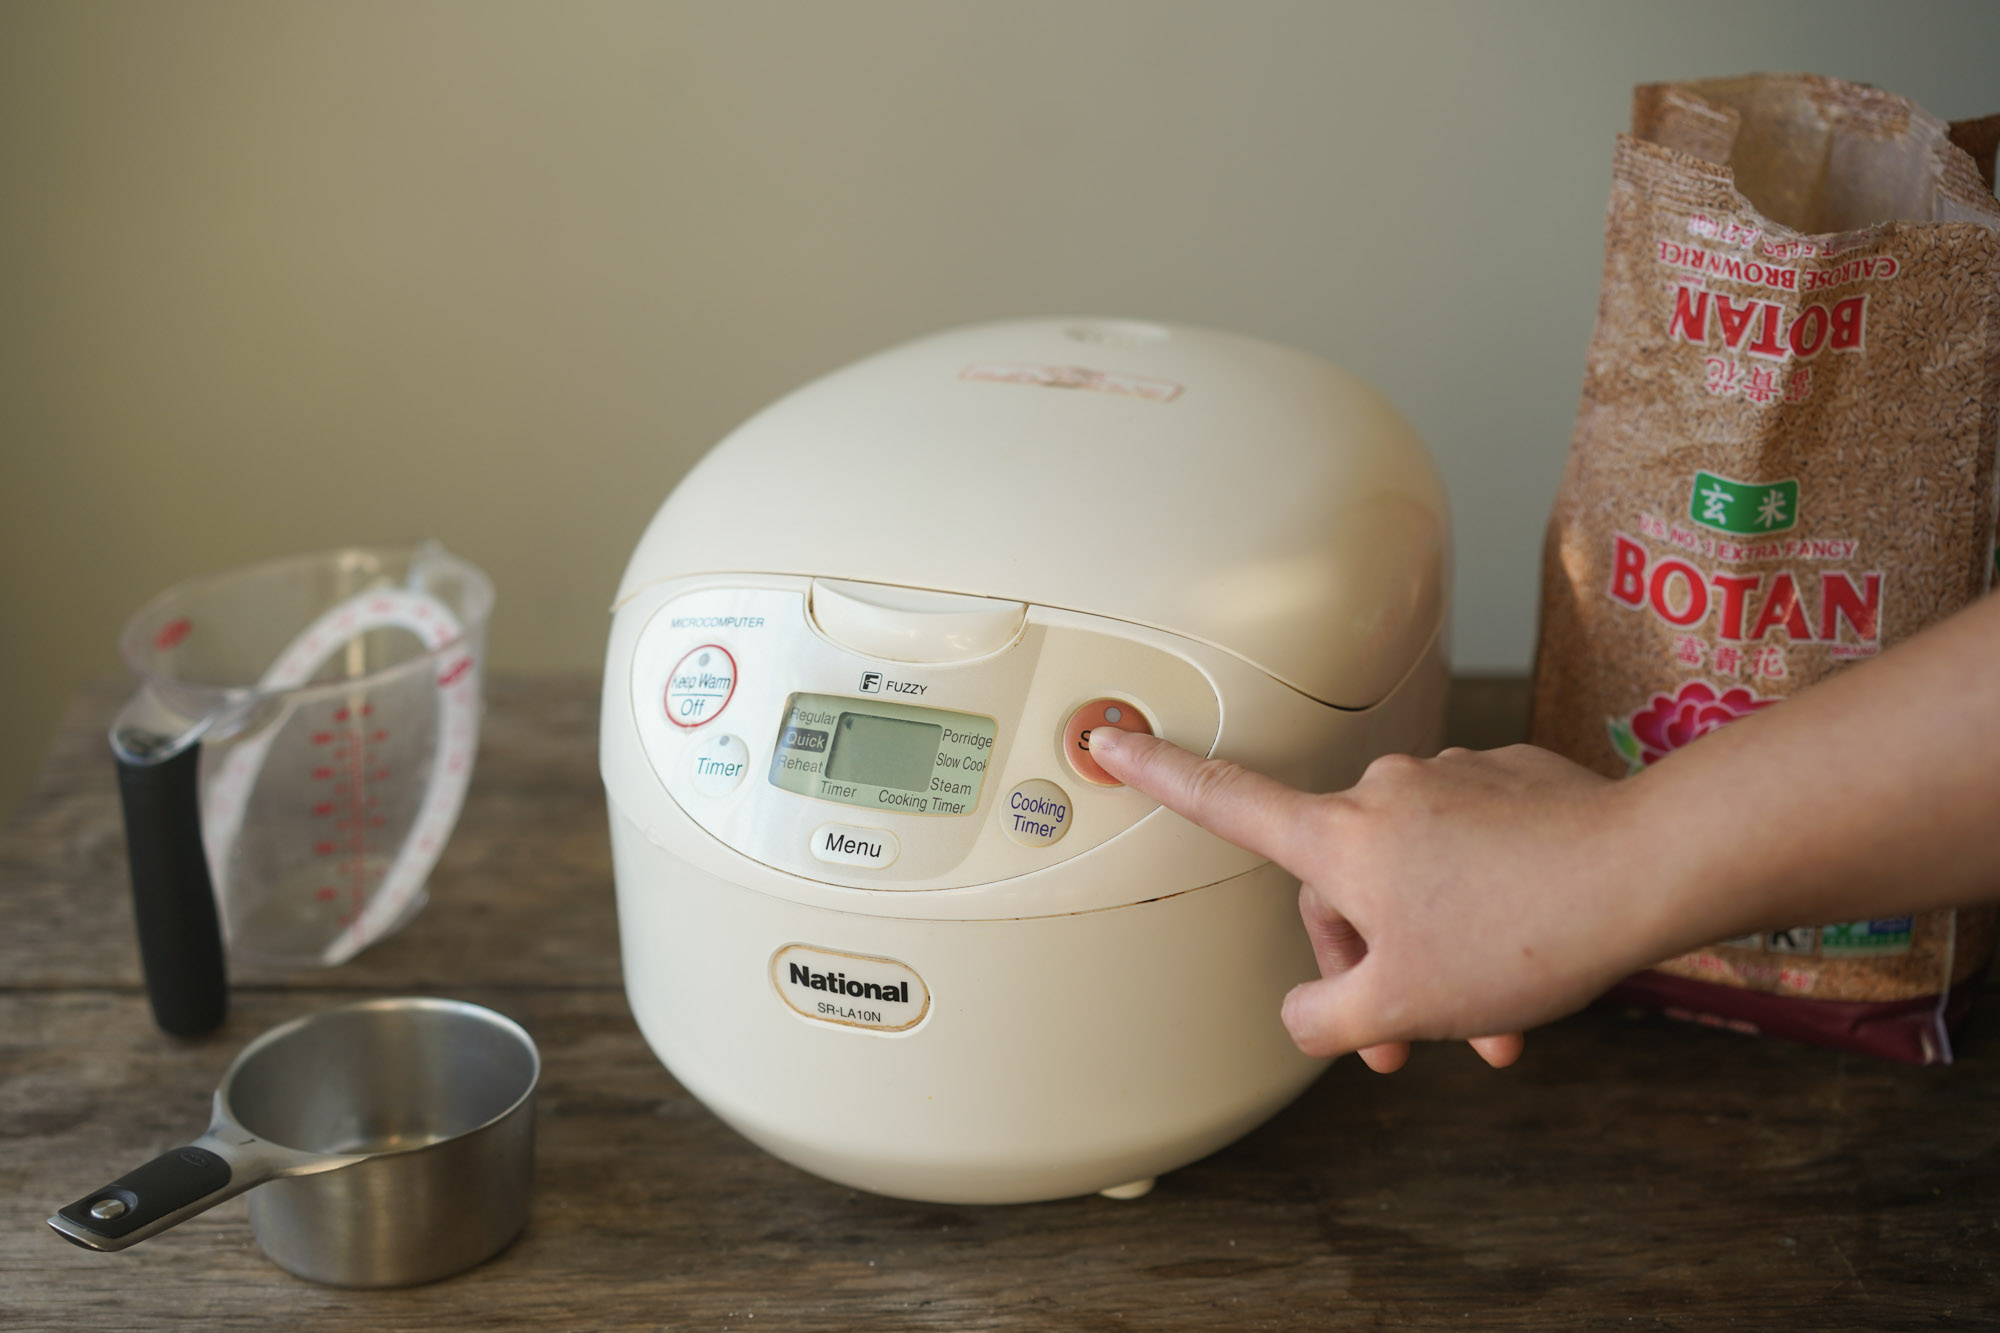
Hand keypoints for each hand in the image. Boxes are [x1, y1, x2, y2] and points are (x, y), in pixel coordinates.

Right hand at [1086, 729, 1643, 1071]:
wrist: (1644, 873)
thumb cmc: (1522, 934)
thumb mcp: (1404, 1007)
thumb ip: (1328, 1019)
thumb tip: (1307, 1017)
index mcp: (1339, 839)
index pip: (1223, 799)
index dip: (1156, 774)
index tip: (1108, 740)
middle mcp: (1385, 794)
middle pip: (1338, 886)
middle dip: (1371, 966)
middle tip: (1412, 1042)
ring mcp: (1450, 781)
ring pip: (1415, 881)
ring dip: (1439, 953)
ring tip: (1496, 1026)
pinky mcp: (1509, 783)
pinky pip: (1471, 855)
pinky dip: (1484, 910)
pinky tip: (1532, 958)